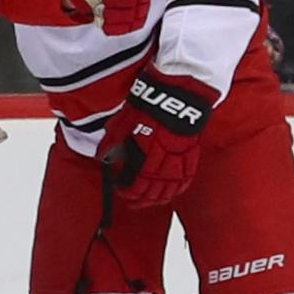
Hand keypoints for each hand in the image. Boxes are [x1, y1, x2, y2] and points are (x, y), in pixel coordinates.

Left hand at [97, 70, 216, 208]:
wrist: (178, 91)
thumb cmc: (149, 103)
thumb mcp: (124, 120)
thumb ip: (112, 141)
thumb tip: (101, 156)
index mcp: (146, 150)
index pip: (137, 181)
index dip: (128, 190)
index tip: (121, 191)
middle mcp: (164, 157)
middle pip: (154, 187)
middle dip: (143, 198)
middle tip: (134, 202)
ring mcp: (180, 155)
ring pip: (171, 185)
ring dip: (160, 197)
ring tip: (152, 201)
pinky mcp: (192, 151)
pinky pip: (187, 176)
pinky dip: (179, 187)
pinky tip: (174, 192)